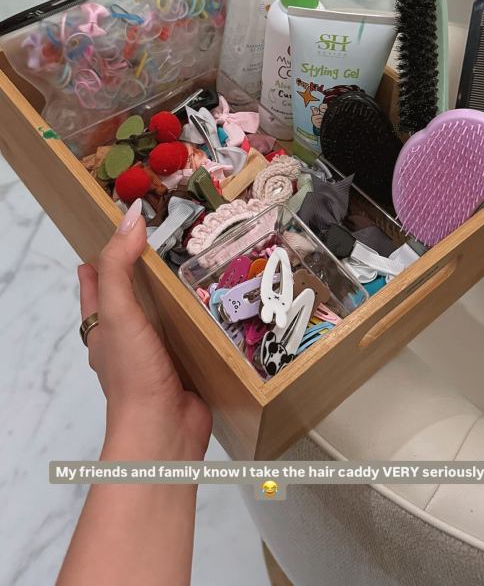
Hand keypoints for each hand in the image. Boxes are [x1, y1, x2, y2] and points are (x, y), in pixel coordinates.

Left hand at [78, 199, 210, 458]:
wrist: (163, 431)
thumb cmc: (134, 374)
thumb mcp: (119, 312)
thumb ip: (120, 266)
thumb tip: (130, 218)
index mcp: (103, 329)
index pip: (96, 285)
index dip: (101, 258)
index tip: (118, 231)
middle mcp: (127, 341)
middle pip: (130, 299)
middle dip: (142, 273)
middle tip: (166, 242)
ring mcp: (157, 356)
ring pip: (164, 317)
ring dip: (178, 296)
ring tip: (200, 265)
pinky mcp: (185, 368)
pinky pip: (192, 338)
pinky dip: (203, 322)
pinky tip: (223, 307)